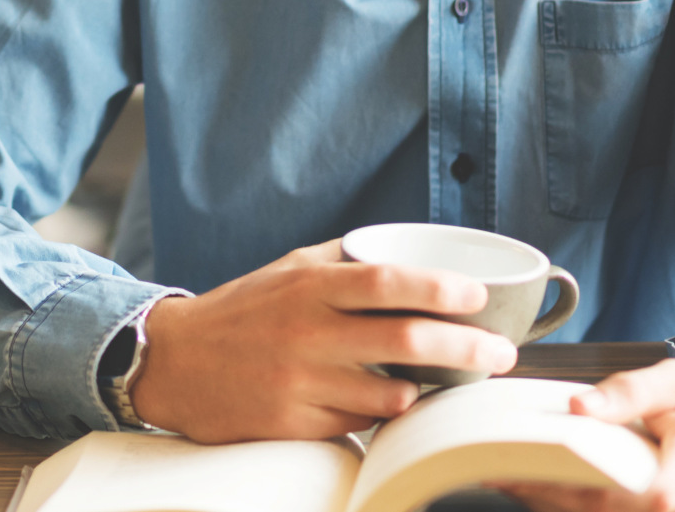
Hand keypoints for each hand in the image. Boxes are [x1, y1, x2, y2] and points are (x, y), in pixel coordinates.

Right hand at [128, 239, 520, 441]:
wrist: (173, 363)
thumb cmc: (242, 311)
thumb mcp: (289, 269)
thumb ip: (344, 260)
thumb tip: (410, 251)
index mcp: (311, 286)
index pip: (389, 282)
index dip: (442, 290)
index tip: (479, 297)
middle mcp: (308, 333)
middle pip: (406, 341)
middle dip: (468, 349)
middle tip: (501, 353)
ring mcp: (301, 383)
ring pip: (392, 394)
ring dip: (430, 388)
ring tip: (450, 380)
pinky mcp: (294, 424)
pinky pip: (361, 423)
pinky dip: (386, 412)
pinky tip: (395, 401)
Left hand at [490, 359, 674, 511]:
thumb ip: (632, 392)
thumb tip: (580, 408)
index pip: (637, 494)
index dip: (577, 485)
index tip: (527, 465)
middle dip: (541, 492)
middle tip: (489, 465)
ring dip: (547, 500)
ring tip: (497, 471)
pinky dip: (564, 500)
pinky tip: (529, 479)